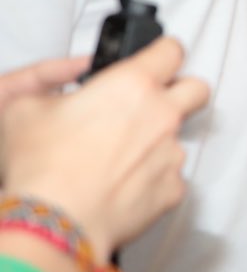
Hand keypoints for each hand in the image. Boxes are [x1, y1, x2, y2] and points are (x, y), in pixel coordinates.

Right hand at [0, 38, 209, 260]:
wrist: (57, 221)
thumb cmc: (42, 166)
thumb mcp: (25, 109)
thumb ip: (53, 91)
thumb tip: (61, 97)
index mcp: (132, 85)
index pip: (171, 51)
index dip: (163, 52)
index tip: (156, 59)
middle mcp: (162, 116)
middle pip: (197, 89)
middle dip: (181, 91)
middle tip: (153, 102)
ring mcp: (172, 154)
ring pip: (178, 137)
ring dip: (157, 141)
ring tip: (119, 157)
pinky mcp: (174, 189)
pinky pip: (169, 176)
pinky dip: (152, 178)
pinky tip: (122, 185)